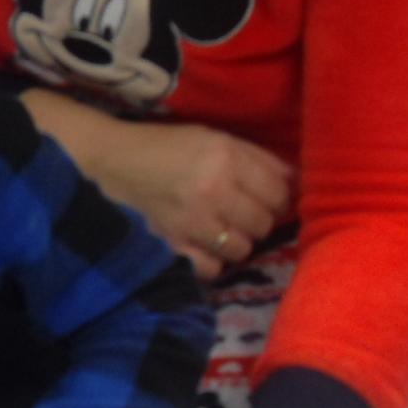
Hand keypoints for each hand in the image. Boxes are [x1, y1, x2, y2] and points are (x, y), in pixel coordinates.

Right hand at [89, 116, 292, 279]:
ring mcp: (192, 223)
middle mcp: (213, 192)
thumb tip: (294, 179)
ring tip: (225, 230)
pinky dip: (212, 261)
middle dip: (260, 220)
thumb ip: (256, 157)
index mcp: (225, 159)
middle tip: (245, 213)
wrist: (114, 163)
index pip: (277, 192)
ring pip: (241, 249)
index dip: (280, 198)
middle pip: (263, 223)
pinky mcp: (174, 245)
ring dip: (238, 241)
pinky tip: (205, 247)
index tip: (269, 198)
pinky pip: (211, 268)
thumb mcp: (214, 138)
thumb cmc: (168, 146)